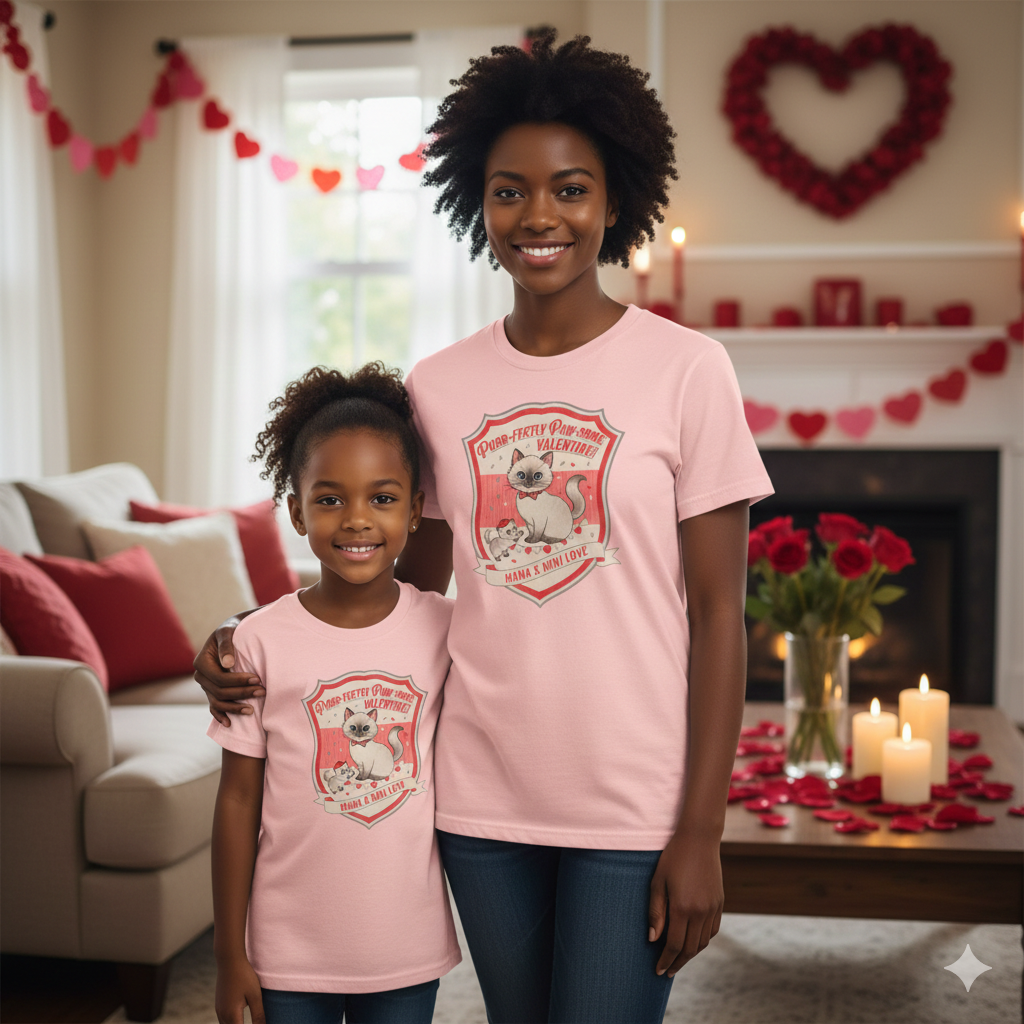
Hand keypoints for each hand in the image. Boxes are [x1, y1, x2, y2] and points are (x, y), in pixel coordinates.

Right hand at [194, 615, 263, 725]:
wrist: (233, 633)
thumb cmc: (232, 631)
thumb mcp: (228, 632)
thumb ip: (226, 645)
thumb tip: (227, 663)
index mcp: (201, 662)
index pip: (219, 678)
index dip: (238, 681)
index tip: (257, 678)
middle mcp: (200, 676)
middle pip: (220, 692)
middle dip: (242, 693)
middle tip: (262, 691)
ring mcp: (206, 686)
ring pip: (218, 702)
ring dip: (234, 708)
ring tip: (252, 710)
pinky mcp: (211, 691)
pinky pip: (214, 707)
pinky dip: (220, 716)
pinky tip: (229, 723)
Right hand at [215, 955, 264, 1023]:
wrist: (229, 960)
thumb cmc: (244, 976)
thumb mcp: (255, 995)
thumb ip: (258, 1014)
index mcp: (232, 1015)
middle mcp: (223, 1015)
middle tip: (256, 1022)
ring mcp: (219, 1009)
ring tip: (245, 1020)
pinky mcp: (218, 1004)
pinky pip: (223, 1020)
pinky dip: (230, 1023)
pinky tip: (238, 1019)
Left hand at [648, 831, 723, 977]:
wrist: (699, 838)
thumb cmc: (673, 857)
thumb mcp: (658, 882)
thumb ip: (656, 912)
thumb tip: (653, 939)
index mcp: (683, 908)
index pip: (675, 945)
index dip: (666, 960)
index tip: (658, 970)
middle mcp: (701, 912)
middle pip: (690, 948)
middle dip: (678, 962)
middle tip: (667, 971)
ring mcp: (713, 908)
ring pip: (703, 942)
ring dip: (691, 954)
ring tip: (678, 959)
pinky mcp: (719, 903)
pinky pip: (712, 930)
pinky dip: (703, 940)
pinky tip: (693, 941)